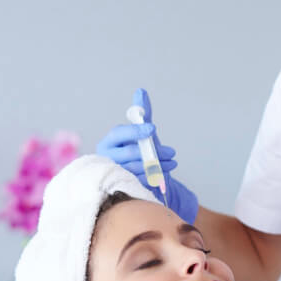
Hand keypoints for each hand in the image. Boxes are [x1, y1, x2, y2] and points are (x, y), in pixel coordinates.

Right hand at [96, 87, 198, 222]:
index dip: (135, 130)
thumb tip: (141, 92)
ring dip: (159, 164)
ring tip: (172, 162)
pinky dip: (156, 176)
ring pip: (138, 168)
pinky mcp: (124, 188)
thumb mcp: (142, 132)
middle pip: (131, 153)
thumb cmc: (140, 152)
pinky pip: (141, 181)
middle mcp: (108, 160)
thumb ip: (142, 113)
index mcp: (109, 143)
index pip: (119, 134)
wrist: (143, 178)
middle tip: (171, 152)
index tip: (153, 129)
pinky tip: (165, 172)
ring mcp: (115, 175)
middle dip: (154, 151)